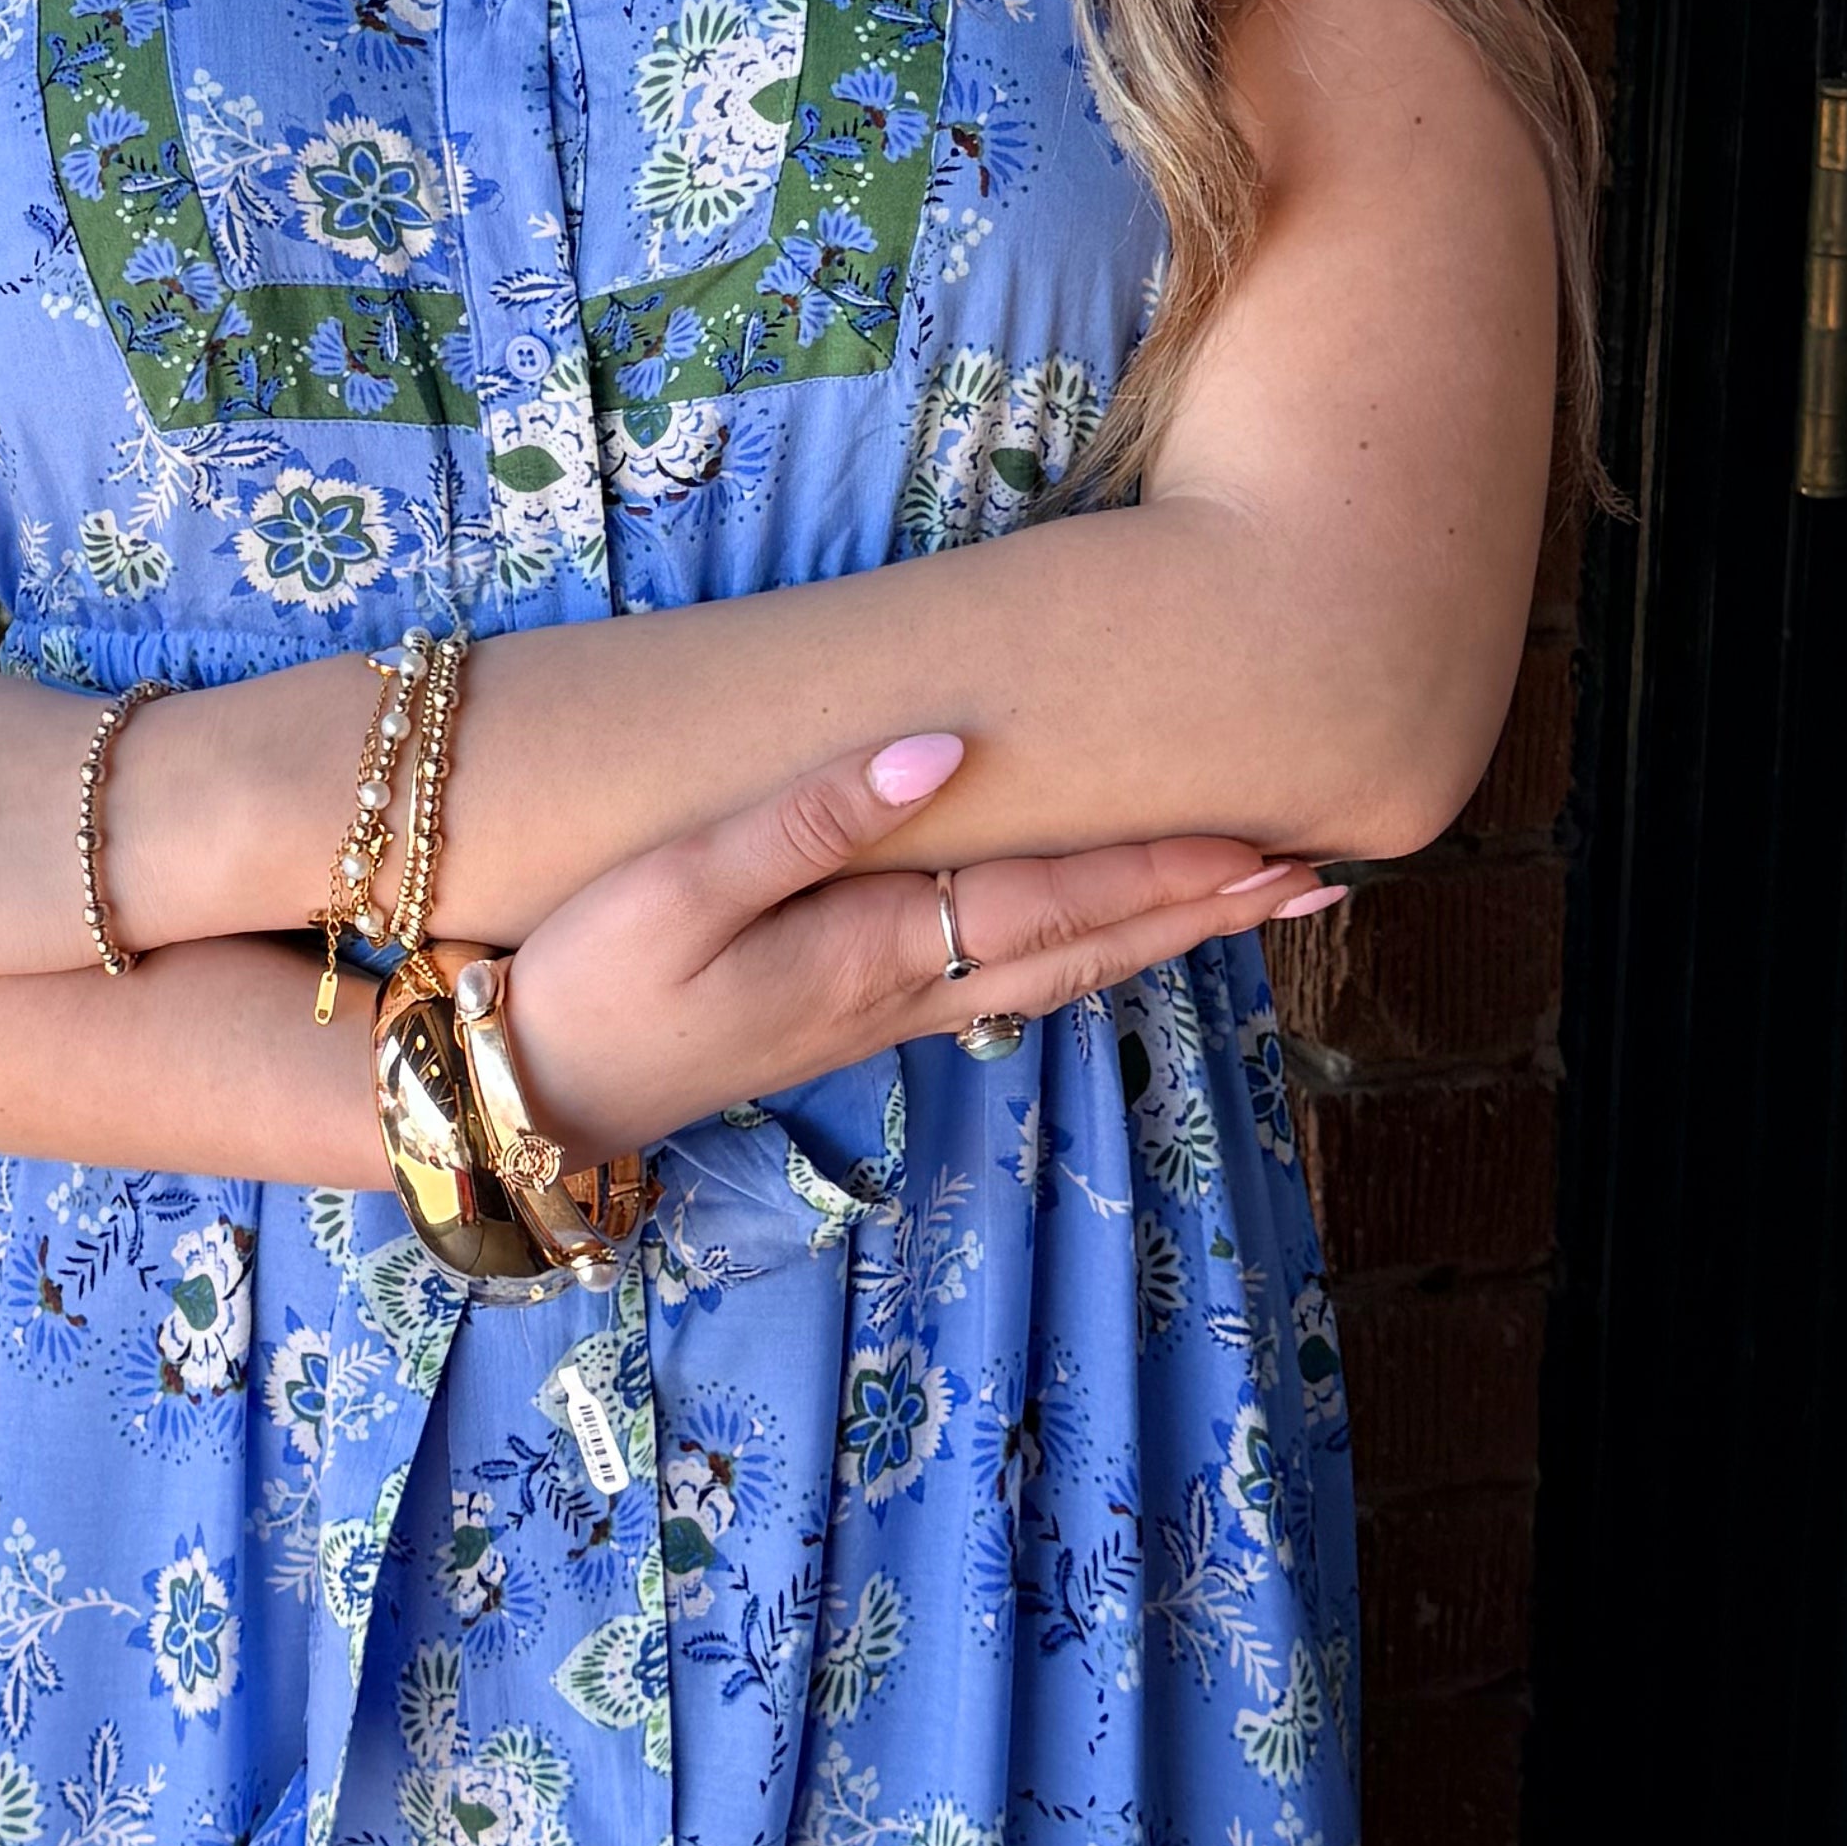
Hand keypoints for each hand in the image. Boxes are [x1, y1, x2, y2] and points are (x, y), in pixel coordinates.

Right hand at [502, 728, 1320, 1154]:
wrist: (527, 1099)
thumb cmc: (587, 981)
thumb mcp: (680, 886)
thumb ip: (809, 816)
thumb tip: (943, 746)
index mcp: (879, 949)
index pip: (1061, 901)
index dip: (1172, 870)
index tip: (1276, 842)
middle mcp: (904, 989)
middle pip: (1089, 943)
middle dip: (1206, 908)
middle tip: (1319, 875)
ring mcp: (880, 1012)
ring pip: (1058, 969)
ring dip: (1162, 934)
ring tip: (1248, 900)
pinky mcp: (846, 1016)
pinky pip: (1003, 977)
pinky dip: (1083, 950)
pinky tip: (1103, 936)